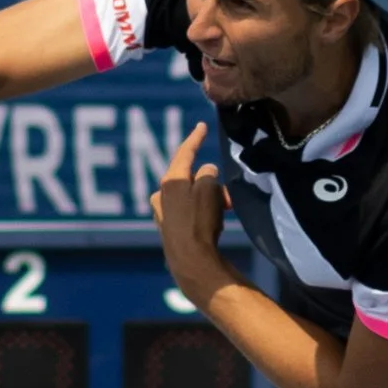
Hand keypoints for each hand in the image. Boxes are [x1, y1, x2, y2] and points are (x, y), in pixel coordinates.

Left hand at [148, 122, 237, 308]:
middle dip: (209, 182)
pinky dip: (202, 211)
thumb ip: (207, 175)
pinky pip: (189, 211)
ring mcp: (163, 214)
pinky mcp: (169, 230)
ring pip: (191, 196)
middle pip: (189, 177)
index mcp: (170, 180)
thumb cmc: (200, 221)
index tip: (201, 126)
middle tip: (226, 194)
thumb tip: (205, 173)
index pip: (184, 152)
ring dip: (208, 198)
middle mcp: (161, 195)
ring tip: (224, 210)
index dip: (195, 138)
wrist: (190, 261)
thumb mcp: (209, 189)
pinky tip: (214, 224)